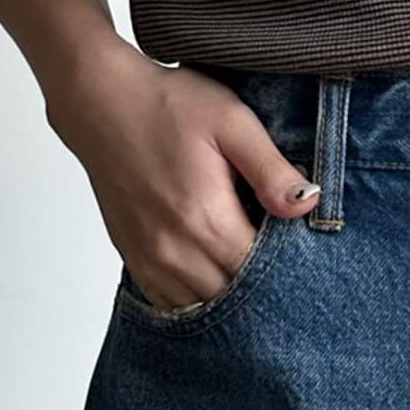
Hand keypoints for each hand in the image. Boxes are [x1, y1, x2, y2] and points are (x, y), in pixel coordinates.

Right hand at [43, 36, 321, 312]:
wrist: (101, 100)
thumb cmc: (167, 104)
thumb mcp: (232, 121)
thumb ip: (270, 169)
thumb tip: (308, 204)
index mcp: (206, 220)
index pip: (260, 276)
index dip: (288, 272)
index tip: (305, 256)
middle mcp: (173, 251)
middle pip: (231, 301)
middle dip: (261, 290)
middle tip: (285, 267)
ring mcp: (148, 258)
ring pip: (198, 309)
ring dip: (228, 298)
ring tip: (252, 271)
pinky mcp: (132, 255)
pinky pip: (167, 302)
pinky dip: (194, 299)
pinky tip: (213, 277)